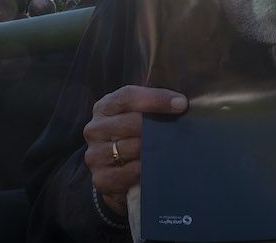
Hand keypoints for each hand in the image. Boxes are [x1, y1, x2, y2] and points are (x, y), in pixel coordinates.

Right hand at [83, 85, 187, 215]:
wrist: (112, 169)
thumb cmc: (130, 135)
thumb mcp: (136, 114)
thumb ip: (152, 105)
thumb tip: (180, 102)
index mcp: (104, 107)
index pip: (129, 96)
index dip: (156, 99)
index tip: (181, 104)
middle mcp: (95, 129)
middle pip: (131, 122)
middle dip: (157, 126)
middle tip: (179, 130)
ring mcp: (95, 154)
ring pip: (131, 148)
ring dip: (153, 150)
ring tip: (169, 149)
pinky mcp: (100, 178)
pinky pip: (128, 173)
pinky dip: (144, 171)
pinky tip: (154, 168)